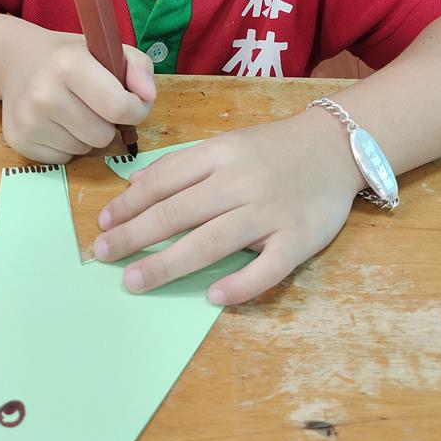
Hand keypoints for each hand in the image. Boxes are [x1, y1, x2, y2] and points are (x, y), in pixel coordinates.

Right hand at [1, 27, 154, 163]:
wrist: (17, 63)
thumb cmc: (70, 57)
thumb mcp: (108, 49)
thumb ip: (139, 67)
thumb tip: (147, 97)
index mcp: (68, 64)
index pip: (118, 107)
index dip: (136, 110)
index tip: (133, 103)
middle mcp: (44, 93)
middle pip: (103, 135)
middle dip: (109, 123)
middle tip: (96, 104)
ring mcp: (28, 120)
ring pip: (85, 149)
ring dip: (88, 135)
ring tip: (74, 110)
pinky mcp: (19, 141)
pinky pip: (64, 159)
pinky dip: (68, 146)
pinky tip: (57, 123)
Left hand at [93, 113, 362, 303]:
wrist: (337, 145)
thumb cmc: (274, 148)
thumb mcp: (227, 143)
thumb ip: (184, 165)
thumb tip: (135, 186)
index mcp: (220, 154)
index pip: (164, 181)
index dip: (129, 204)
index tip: (103, 224)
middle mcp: (240, 182)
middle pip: (178, 213)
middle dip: (135, 236)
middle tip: (103, 256)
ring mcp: (269, 212)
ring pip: (211, 242)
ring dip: (168, 264)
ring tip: (134, 281)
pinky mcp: (298, 239)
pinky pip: (266, 269)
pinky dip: (239, 285)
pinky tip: (212, 296)